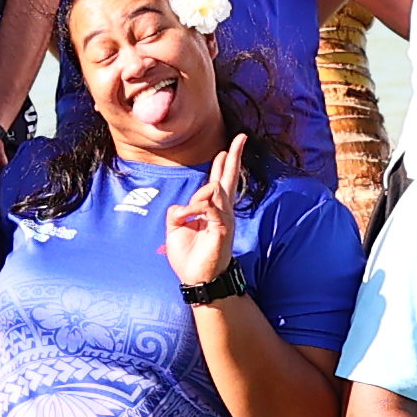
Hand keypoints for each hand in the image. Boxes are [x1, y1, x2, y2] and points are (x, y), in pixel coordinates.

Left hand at [159, 142, 249, 296]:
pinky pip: (211, 207)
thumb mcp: (174, 229)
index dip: (223, 164)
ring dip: (203, 192)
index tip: (227, 148)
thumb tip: (184, 205)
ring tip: (191, 212)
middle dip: (234, 157)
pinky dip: (199, 207)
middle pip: (230, 178)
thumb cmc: (189, 256)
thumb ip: (177, 211)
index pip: (219, 181)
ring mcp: (224, 219)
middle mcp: (222, 211)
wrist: (197, 279)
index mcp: (211, 210)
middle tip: (241, 137)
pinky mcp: (222, 229)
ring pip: (217, 190)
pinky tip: (192, 215)